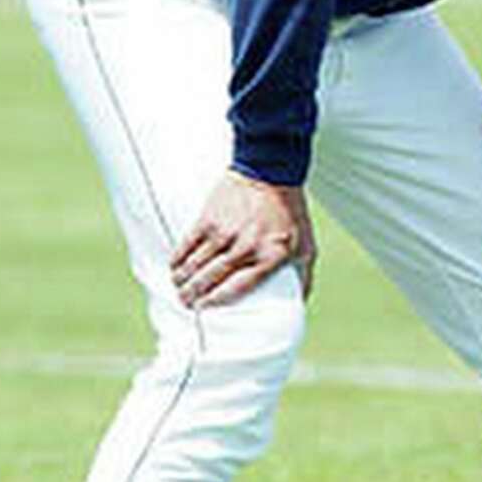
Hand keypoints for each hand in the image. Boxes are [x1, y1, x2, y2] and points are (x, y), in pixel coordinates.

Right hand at [170, 172, 316, 307]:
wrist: (271, 171)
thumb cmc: (290, 213)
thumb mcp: (306, 246)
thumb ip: (303, 278)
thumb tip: (299, 305)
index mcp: (269, 258)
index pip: (236, 290)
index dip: (215, 302)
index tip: (205, 310)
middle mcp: (245, 248)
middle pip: (210, 280)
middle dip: (193, 296)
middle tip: (186, 303)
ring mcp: (225, 233)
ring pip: (195, 265)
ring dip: (182, 280)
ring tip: (178, 288)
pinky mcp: (209, 218)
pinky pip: (187, 245)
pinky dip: (178, 259)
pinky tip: (174, 267)